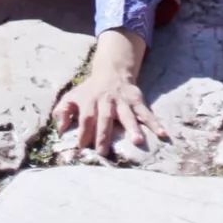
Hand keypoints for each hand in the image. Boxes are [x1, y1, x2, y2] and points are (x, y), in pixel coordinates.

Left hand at [52, 69, 168, 157]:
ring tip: (138, 141)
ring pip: (128, 115)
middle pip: (105, 118)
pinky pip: (146, 112)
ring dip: (133, 128)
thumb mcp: (72, 97)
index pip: (86, 118)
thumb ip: (62, 112)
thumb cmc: (89, 92)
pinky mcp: (137, 100)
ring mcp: (123, 101)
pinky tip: (162, 133)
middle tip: (104, 151)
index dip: (83, 132)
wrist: (112, 71)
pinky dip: (155, 123)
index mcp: (90, 101)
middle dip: (104, 134)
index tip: (81, 149)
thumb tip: (59, 129)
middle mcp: (107, 101)